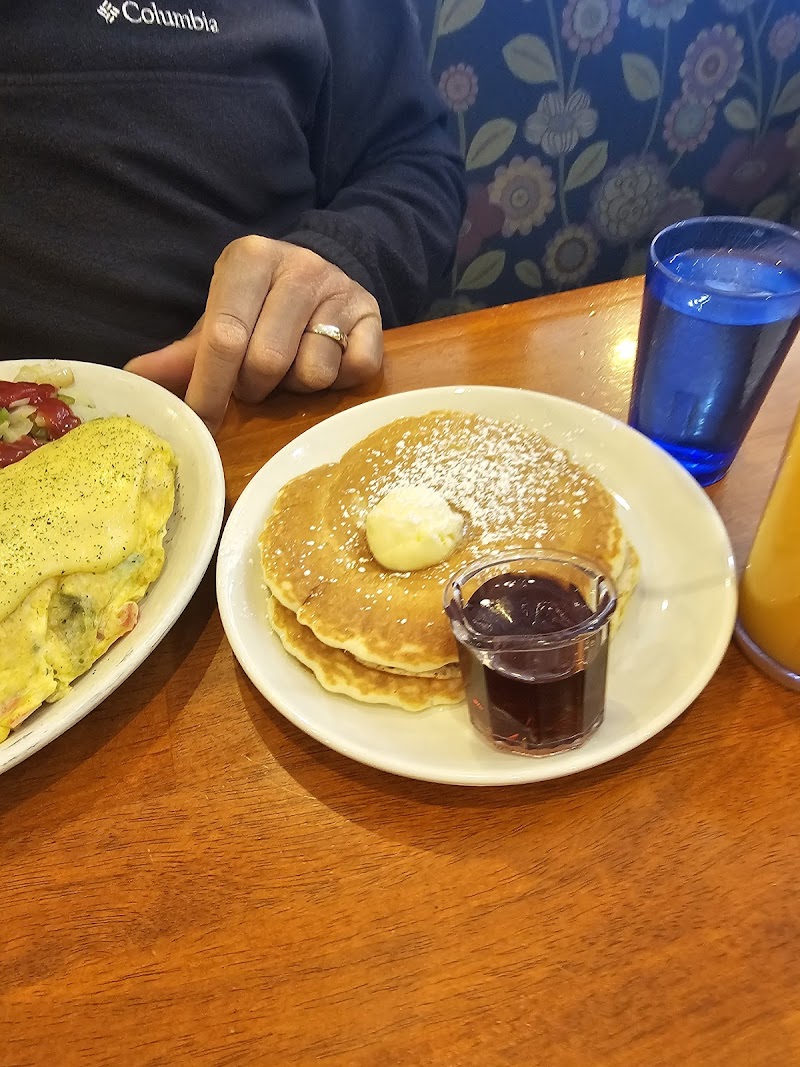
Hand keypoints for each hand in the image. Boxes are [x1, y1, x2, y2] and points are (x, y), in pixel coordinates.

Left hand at [125, 236, 382, 431]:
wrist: (324, 276)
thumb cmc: (259, 308)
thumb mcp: (220, 321)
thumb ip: (182, 355)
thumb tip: (133, 380)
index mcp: (248, 259)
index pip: (224, 336)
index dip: (211, 387)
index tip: (203, 420)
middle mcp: (297, 265)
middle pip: (267, 362)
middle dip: (256, 387)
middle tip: (256, 381)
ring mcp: (340, 288)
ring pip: (313, 372)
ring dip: (298, 386)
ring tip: (293, 365)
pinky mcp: (373, 315)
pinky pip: (354, 371)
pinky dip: (339, 381)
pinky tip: (328, 360)